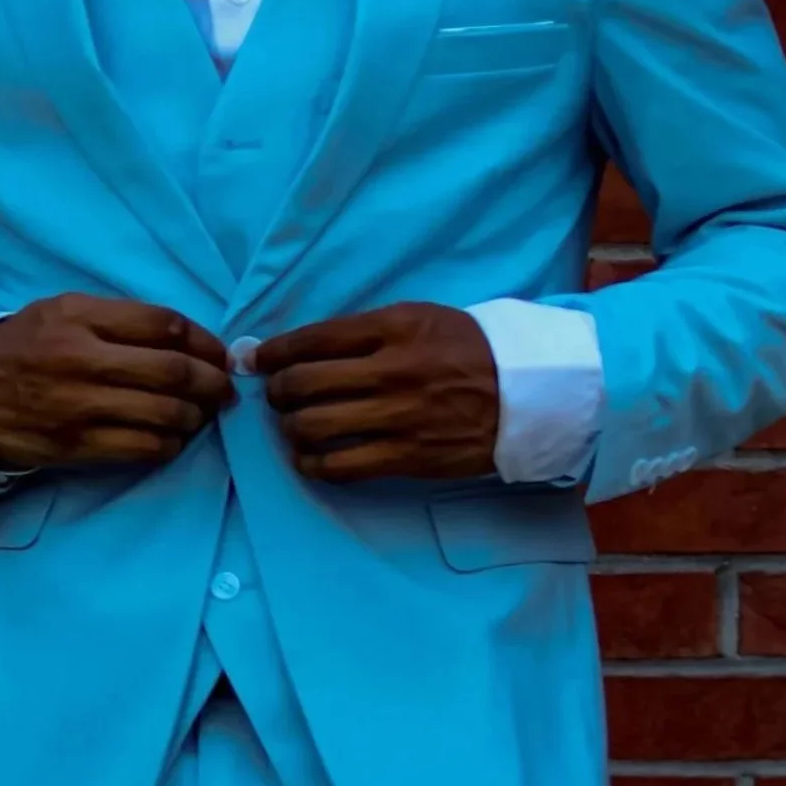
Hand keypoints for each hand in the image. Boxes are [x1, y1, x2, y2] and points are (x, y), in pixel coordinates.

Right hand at [0, 294, 234, 471]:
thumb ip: (118, 317)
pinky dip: (171, 443)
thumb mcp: (62, 310)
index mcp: (80, 316)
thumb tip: (185, 337)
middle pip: (172, 371)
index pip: (163, 323)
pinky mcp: (76, 445)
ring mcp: (79, 406)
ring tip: (203, 413)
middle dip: (213, 381)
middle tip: (225, 388)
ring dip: (197, 415)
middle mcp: (81, 358)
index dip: (204, 340)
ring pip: (165, 413)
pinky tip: (174, 437)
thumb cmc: (25, 345)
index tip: (219, 352)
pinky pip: (143, 448)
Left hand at [255, 302, 499, 484]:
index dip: (273, 352)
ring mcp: (399, 417)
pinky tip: (313, 459)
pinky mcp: (408, 457)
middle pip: (303, 384)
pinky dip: (314, 464)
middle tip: (277, 396)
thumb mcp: (420, 319)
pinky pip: (341, 466)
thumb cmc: (467, 349)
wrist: (527, 393)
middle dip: (277, 392)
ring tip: (295, 427)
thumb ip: (365, 330)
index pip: (313, 339)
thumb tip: (301, 348)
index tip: (257, 361)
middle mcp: (391, 371)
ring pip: (313, 427)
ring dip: (291, 429)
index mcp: (393, 328)